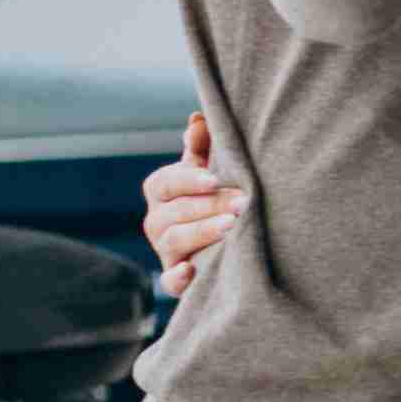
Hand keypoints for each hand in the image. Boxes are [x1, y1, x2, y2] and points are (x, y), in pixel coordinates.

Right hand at [141, 110, 246, 300]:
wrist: (226, 243)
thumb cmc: (216, 195)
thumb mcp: (209, 170)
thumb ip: (202, 147)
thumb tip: (198, 119)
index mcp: (162, 193)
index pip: (164, 183)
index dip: (187, 180)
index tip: (214, 179)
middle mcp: (157, 222)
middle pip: (172, 213)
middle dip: (207, 206)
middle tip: (242, 202)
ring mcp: (165, 252)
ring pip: (173, 241)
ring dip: (201, 233)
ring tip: (232, 227)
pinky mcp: (176, 280)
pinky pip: (169, 282)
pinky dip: (179, 277)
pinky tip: (194, 270)